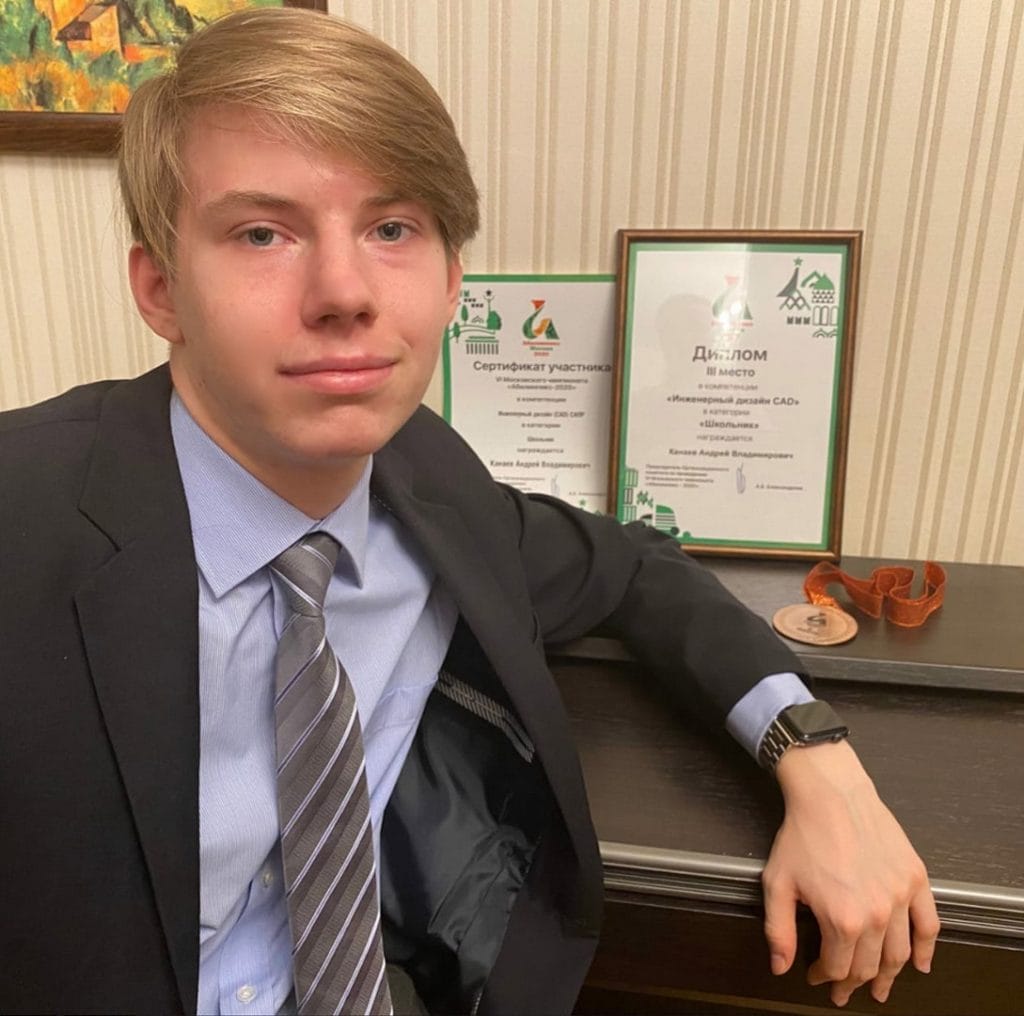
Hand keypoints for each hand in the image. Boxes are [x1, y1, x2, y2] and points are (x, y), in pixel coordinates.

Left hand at [762, 740, 938, 1006]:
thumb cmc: (802, 835)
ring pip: (900, 954)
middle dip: (854, 984)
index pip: (838, 967)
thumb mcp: (778, 883)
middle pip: (869, 966)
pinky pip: (929, 924)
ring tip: (880, 988)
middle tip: (844, 992)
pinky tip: (921, 964)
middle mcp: (876, 915)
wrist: (829, 794)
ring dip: (889, 976)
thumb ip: (779, 929)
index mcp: (842, 919)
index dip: (825, 978)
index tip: (816, 977)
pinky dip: (928, 949)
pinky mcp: (915, 879)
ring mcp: (900, 897)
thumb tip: (780, 966)